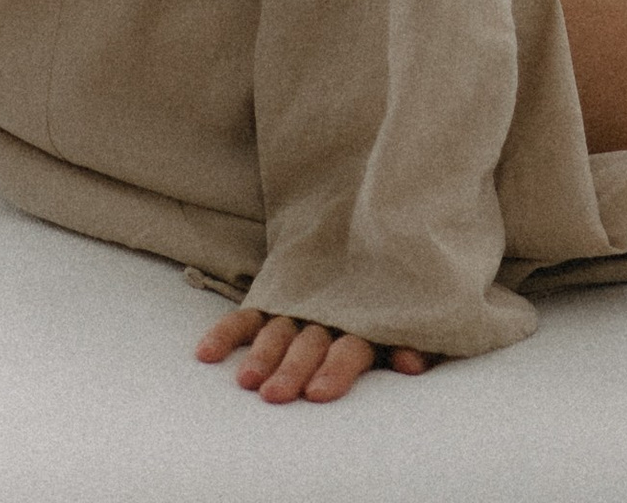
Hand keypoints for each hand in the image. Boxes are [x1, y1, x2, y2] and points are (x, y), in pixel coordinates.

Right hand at [197, 308, 433, 402]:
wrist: (380, 231)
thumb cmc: (398, 300)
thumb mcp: (418, 322)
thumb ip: (420, 344)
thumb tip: (411, 364)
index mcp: (367, 318)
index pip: (353, 344)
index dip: (338, 368)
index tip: (318, 394)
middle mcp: (331, 311)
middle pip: (311, 342)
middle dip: (293, 368)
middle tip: (276, 395)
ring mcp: (302, 304)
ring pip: (280, 330)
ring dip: (263, 354)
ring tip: (246, 380)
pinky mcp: (278, 296)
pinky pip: (250, 314)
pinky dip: (229, 330)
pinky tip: (206, 353)